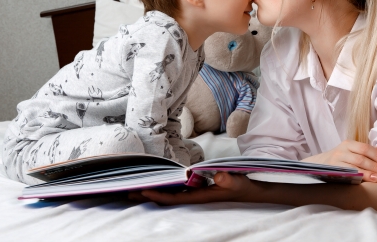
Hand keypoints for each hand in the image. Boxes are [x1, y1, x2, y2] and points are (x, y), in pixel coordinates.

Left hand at [135, 172, 255, 205]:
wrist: (249, 193)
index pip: (175, 198)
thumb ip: (228, 180)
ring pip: (169, 195)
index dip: (158, 195)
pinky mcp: (196, 190)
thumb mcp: (237, 182)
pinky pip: (175, 190)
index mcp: (200, 197)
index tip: (143, 190)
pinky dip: (163, 187)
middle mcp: (194, 197)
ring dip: (152, 191)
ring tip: (133, 188)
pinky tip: (155, 183)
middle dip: (148, 195)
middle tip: (127, 191)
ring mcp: (194, 194)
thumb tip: (219, 177)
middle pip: (166, 198)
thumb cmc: (242, 187)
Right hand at [302, 140, 376, 181]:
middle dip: (376, 166)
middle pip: (361, 158)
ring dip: (368, 174)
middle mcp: (341, 152)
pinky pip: (347, 176)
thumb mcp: (351, 150)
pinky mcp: (333, 173)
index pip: (365, 148)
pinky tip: (366, 182)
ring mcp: (336, 162)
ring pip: (355, 168)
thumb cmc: (341, 158)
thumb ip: (365, 151)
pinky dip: (358, 179)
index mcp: (348, 144)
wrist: (319, 164)